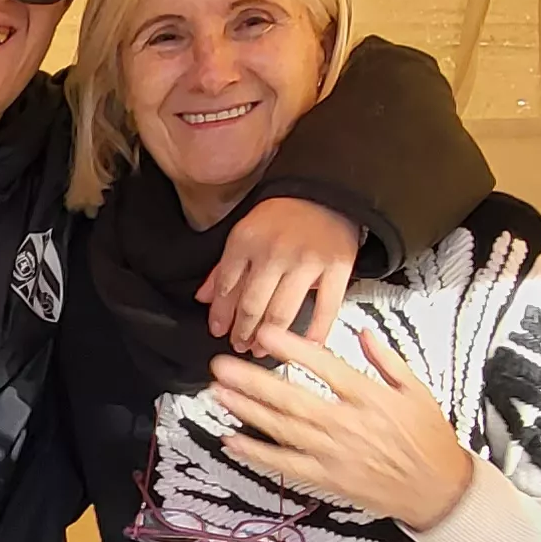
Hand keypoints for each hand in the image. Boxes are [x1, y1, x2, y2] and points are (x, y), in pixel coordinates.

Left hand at [198, 197, 361, 353]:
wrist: (327, 192)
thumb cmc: (284, 215)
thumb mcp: (246, 232)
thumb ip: (224, 267)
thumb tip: (203, 298)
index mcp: (247, 240)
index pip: (226, 286)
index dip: (220, 314)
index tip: (218, 331)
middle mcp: (274, 252)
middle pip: (251, 304)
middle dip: (242, 332)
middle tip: (239, 344)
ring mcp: (307, 261)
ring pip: (281, 312)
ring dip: (268, 338)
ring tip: (260, 348)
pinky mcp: (337, 268)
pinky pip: (325, 309)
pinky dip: (315, 333)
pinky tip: (305, 346)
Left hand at [204, 322, 475, 529]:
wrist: (436, 489)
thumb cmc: (428, 439)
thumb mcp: (417, 390)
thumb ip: (386, 359)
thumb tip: (363, 332)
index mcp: (369, 397)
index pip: (324, 367)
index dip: (293, 349)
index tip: (266, 335)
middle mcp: (347, 424)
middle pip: (292, 399)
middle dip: (253, 381)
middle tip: (222, 365)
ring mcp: (334, 453)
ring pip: (283, 429)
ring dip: (248, 411)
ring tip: (219, 394)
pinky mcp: (327, 478)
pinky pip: (286, 465)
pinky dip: (257, 454)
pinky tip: (232, 441)